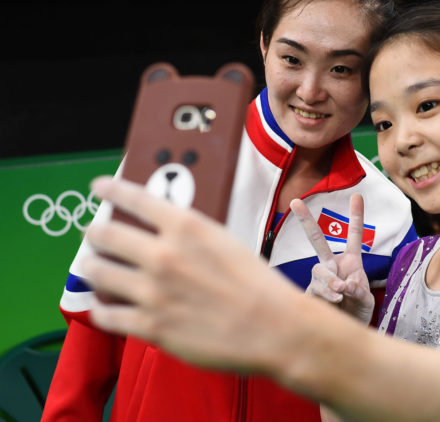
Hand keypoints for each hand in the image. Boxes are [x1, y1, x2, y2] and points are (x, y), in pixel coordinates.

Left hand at [81, 176, 301, 372]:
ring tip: (90, 268)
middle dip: (95, 233)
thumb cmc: (258, 284)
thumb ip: (191, 235)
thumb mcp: (226, 241)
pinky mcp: (151, 326)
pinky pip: (106, 315)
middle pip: (105, 234)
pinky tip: (103, 305)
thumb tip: (166, 231)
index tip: (99, 187)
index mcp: (187, 228)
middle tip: (94, 235)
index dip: (111, 189)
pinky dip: (101, 308)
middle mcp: (163, 255)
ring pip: (98, 272)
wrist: (273, 327)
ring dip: (90, 267)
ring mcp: (153, 292)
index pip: (136, 198)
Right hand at [290, 195, 373, 323]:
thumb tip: (344, 284)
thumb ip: (359, 290)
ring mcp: (320, 278)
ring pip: (319, 270)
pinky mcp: (311, 292)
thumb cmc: (358, 311)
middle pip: (317, 241)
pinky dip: (326, 294)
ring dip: (329, 279)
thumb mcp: (366, 300)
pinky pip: (315, 288)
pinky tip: (335, 301)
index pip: (354, 236)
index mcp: (350, 261)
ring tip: (340, 293)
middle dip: (306, 221)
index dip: (356, 216)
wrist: (346, 331)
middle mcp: (332, 265)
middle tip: (295, 201)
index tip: (357, 195)